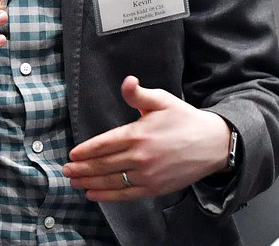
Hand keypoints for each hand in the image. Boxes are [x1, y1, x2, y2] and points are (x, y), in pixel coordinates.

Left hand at [63, 76, 231, 200]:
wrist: (212, 144)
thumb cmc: (185, 120)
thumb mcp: (163, 101)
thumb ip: (140, 94)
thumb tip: (127, 81)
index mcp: (139, 134)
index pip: (104, 144)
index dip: (86, 150)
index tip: (72, 155)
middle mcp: (139, 156)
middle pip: (102, 164)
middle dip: (81, 168)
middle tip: (66, 171)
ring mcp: (146, 175)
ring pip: (110, 181)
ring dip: (89, 182)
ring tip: (74, 182)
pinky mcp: (154, 188)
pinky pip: (124, 195)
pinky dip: (106, 196)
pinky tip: (93, 194)